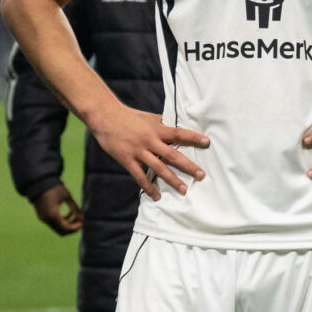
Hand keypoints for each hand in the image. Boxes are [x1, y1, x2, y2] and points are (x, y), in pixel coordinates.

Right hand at [30, 182, 83, 235]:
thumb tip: (83, 218)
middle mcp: (46, 219)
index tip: (83, 222)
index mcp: (52, 214)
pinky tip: (69, 214)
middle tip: (80, 221)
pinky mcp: (42, 216)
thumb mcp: (67, 197)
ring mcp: (43, 219)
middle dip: (72, 228)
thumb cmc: (54, 188)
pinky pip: (54, 224)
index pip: (66, 228)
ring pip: (58, 228)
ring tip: (76, 216)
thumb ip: (75, 209)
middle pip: (62, 232)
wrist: (39, 184)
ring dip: (68, 225)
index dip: (76, 227)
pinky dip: (62, 222)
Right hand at [86, 104, 209, 199]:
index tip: (207, 142)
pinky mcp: (127, 160)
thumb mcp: (148, 117)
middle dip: (188, 166)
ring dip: (172, 180)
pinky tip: (156, 196)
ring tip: (184, 190)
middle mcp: (150, 141)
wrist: (105, 116)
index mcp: (157, 129)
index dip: (193, 137)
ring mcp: (139, 151)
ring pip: (159, 168)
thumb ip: (162, 124)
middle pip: (173, 155)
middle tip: (201, 175)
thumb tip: (175, 125)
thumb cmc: (128, 116)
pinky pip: (140, 176)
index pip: (179, 133)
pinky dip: (148, 187)